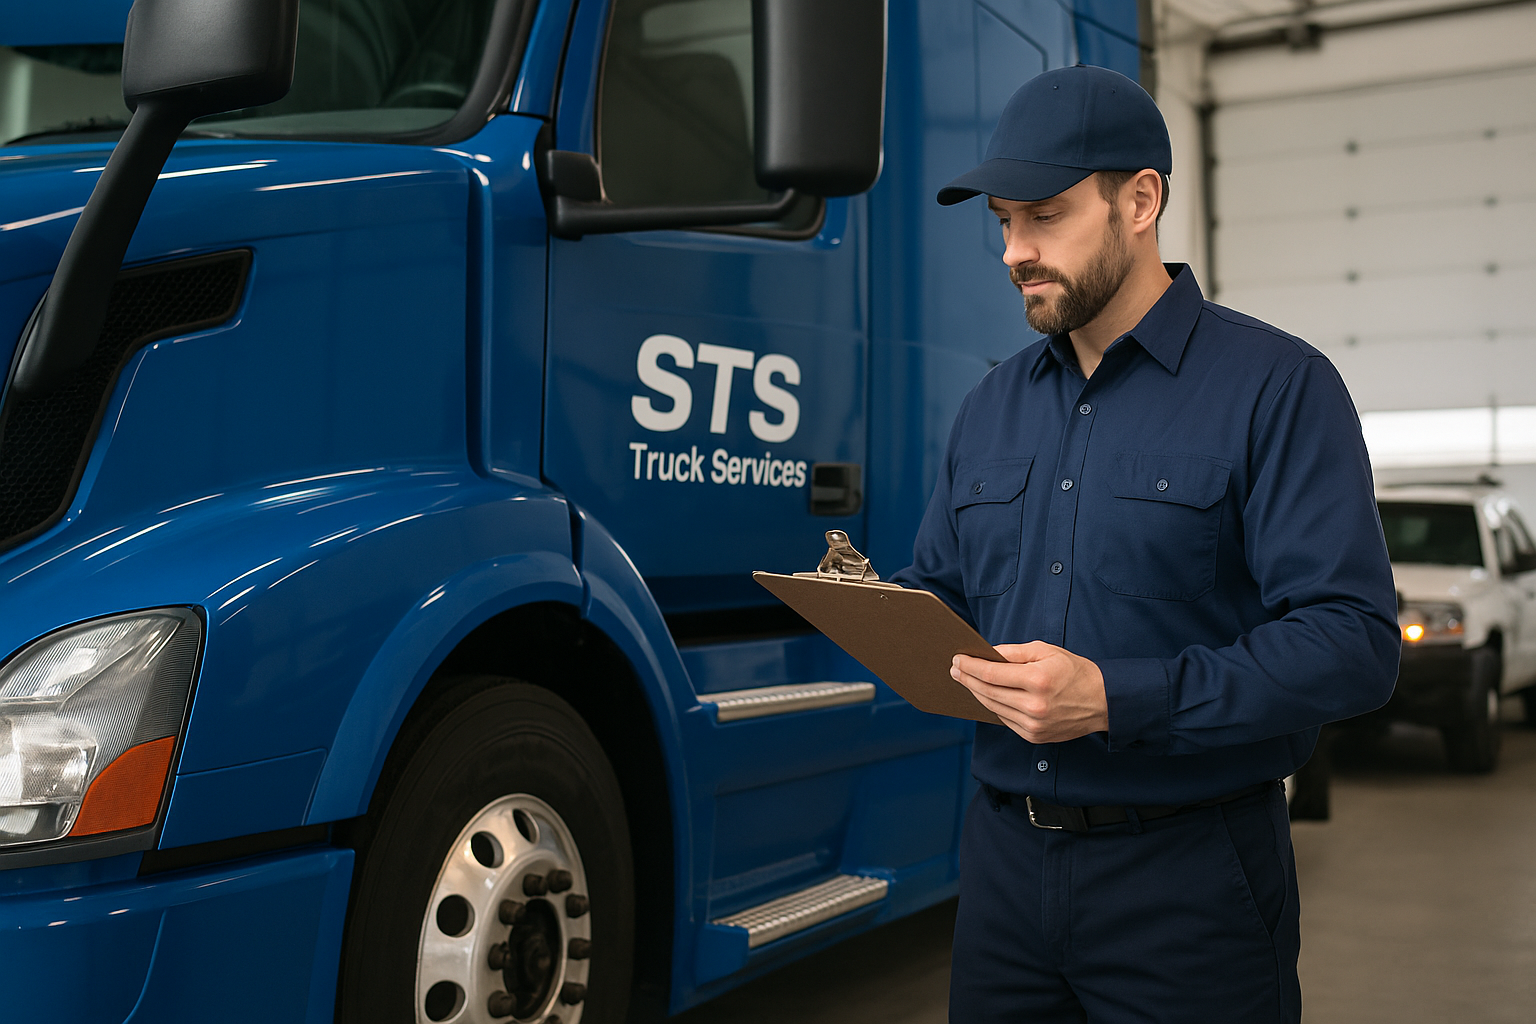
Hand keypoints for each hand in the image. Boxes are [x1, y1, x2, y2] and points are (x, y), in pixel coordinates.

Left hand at [950, 642, 1108, 743]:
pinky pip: (1005, 719)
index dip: (970, 666)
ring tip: (966, 680)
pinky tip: (987, 695)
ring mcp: (1033, 725)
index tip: (958, 659)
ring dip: (977, 693)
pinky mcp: (1034, 736)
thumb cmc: (1075, 671)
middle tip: (955, 669)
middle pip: (987, 692)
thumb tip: (987, 653)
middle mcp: (1034, 706)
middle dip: (967, 679)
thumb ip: (1014, 652)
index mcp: (1038, 680)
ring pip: (993, 707)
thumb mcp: (1046, 651)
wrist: (1103, 702)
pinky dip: (994, 706)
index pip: (991, 673)